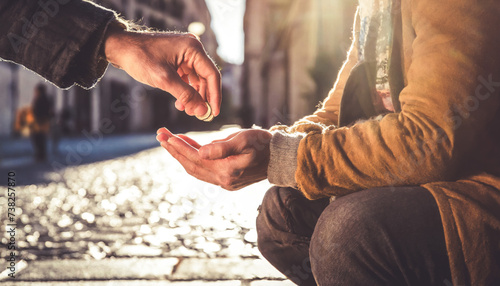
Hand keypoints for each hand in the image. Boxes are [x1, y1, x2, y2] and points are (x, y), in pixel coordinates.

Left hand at [104, 23, 220, 116]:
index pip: (212, 75)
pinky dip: (185, 90)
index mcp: (193, 48)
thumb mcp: (165, 80)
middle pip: (206, 78)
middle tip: (198, 115)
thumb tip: (202, 111)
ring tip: (186, 110)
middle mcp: (193, 49)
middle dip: (202, 97)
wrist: (120, 48)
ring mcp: (185, 53)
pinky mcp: (178, 59)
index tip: (213, 113)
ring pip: (197, 79)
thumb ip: (186, 95)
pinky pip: (188, 77)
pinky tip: (180, 102)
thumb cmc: (140, 58)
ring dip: (193, 96)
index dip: (215, 96)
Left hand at [156, 128, 272, 190]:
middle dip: (175, 150)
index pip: (195, 158)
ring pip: (196, 169)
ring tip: (170, 141)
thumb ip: (222, 146)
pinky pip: (204, 170)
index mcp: (227, 171)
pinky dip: (193, 159)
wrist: (281, 158)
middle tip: (160, 135)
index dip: (179, 147)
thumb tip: (200, 152)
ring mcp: (225, 183)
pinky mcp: (227, 180)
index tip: (166, 135)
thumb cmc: (264, 144)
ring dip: (181, 155)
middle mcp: (223, 181)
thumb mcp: (244, 139)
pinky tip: (188, 148)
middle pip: (192, 166)